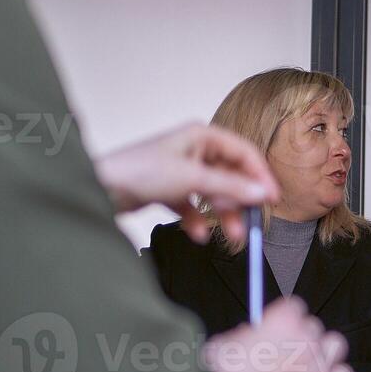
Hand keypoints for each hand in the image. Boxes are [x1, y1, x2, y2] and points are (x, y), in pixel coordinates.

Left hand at [95, 122, 280, 243]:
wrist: (98, 189)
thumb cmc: (138, 171)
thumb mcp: (192, 178)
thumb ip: (230, 186)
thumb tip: (262, 193)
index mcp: (202, 136)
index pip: (244, 153)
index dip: (260, 176)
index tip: (272, 199)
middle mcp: (194, 150)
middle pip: (230, 175)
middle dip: (240, 201)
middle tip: (251, 223)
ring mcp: (181, 170)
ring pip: (213, 193)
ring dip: (222, 215)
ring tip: (229, 236)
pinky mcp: (169, 189)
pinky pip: (193, 205)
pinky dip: (197, 220)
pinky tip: (196, 234)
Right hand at [202, 297, 351, 371]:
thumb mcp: (219, 348)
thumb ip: (241, 337)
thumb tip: (246, 338)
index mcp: (284, 321)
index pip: (294, 307)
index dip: (281, 320)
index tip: (274, 329)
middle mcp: (306, 341)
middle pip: (313, 327)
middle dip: (298, 338)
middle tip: (281, 353)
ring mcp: (318, 368)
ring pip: (333, 346)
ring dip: (320, 353)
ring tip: (302, 366)